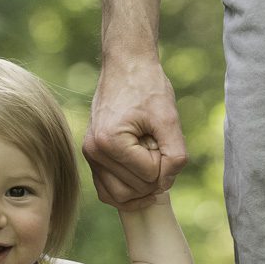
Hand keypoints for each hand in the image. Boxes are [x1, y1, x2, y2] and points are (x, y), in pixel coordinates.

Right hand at [83, 58, 185, 210]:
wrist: (126, 66)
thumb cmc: (148, 87)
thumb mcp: (169, 118)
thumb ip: (175, 155)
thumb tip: (165, 184)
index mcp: (110, 142)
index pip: (149, 176)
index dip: (165, 162)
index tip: (163, 138)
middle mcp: (94, 152)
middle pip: (134, 190)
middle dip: (154, 174)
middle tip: (156, 146)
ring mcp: (90, 156)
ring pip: (119, 197)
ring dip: (141, 184)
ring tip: (148, 156)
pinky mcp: (92, 157)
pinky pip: (107, 191)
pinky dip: (126, 191)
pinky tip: (142, 179)